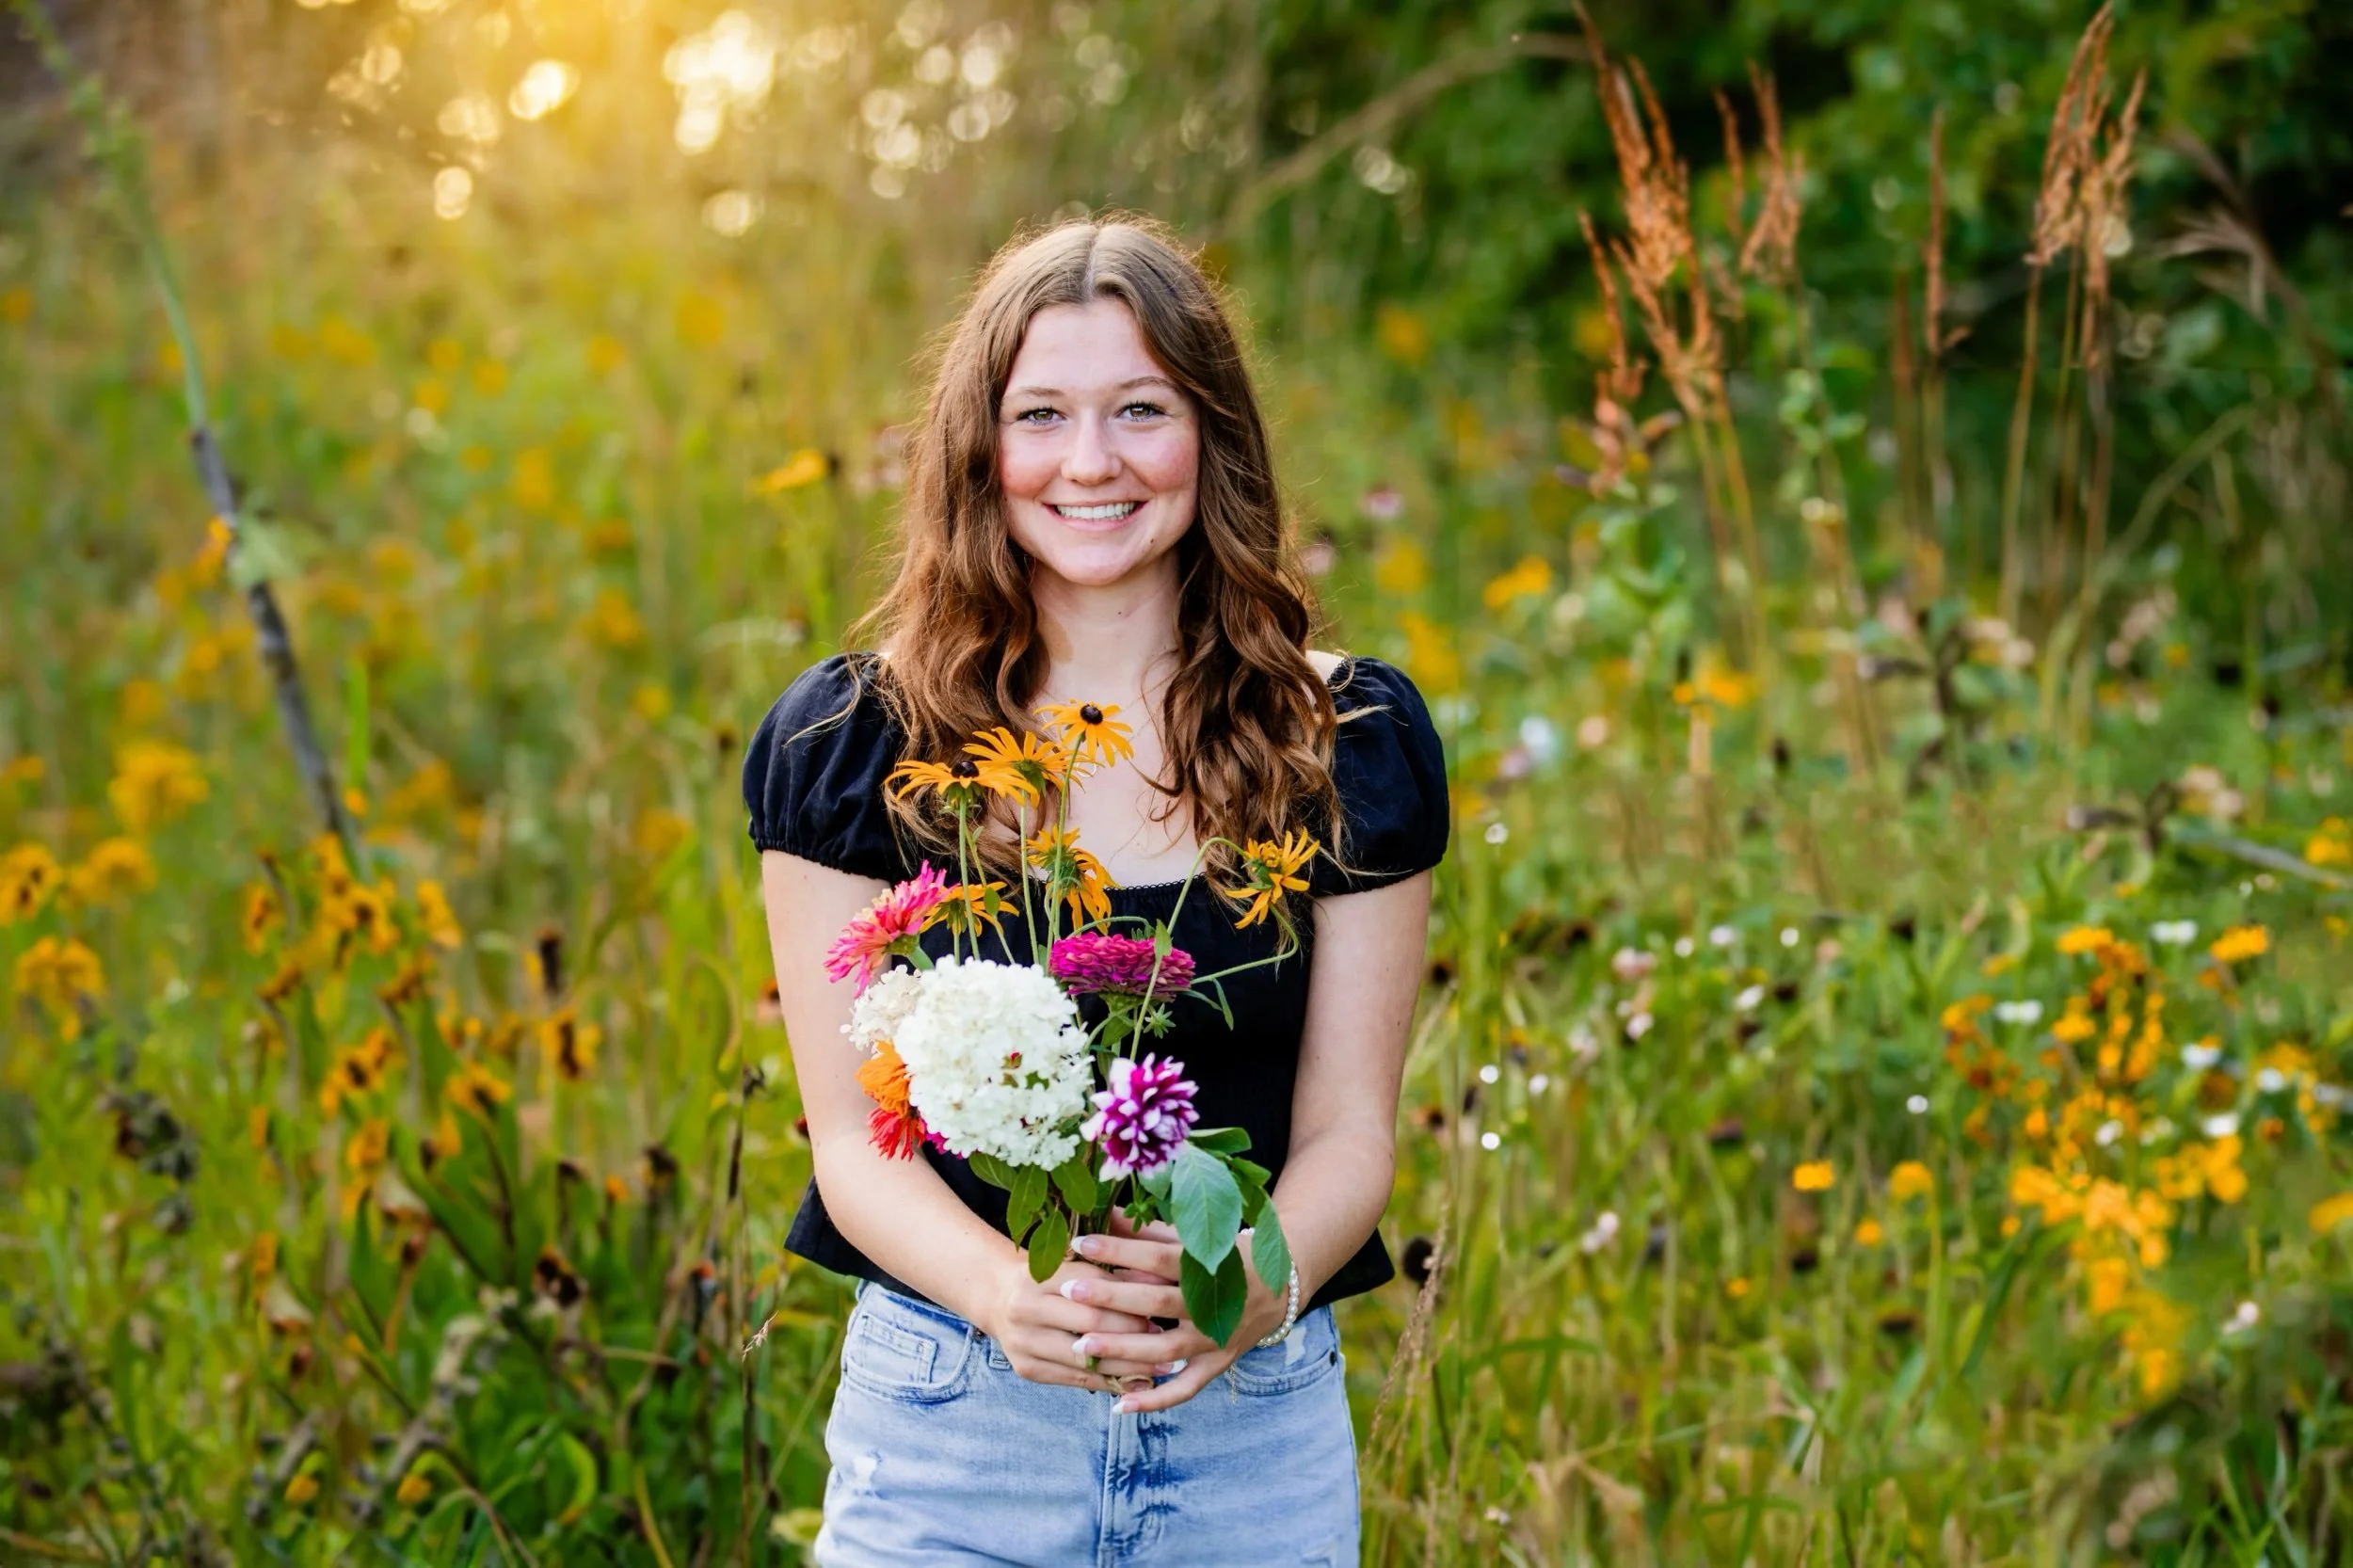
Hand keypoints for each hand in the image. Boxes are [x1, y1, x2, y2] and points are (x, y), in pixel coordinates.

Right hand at [972, 1248, 1174, 1393]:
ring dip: (1127, 1365)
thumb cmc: (1050, 1275)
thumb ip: (1110, 1266)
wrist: (999, 1297)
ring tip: (1161, 1367)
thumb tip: (1160, 1281)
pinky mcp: (1027, 1369)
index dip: (1130, 1294)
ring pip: (1086, 1358)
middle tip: (1167, 1336)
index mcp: (1040, 1273)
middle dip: (1133, 1331)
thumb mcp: (1073, 1260)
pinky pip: (1075, 1380)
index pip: (1094, 1284)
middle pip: (1091, 1322)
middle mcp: (1026, 1307)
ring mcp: (1023, 1341)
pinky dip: (1109, 1382)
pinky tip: (1136, 1383)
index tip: (1162, 1301)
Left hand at [1062, 1214, 1290, 1413]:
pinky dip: (1153, 1401)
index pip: (1157, 1259)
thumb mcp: (1198, 1238)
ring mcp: (1213, 1341)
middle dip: (1109, 1297)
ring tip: (1080, 1344)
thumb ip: (1151, 1230)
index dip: (1119, 1251)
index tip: (1081, 1244)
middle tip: (1069, 1290)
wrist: (1280, 1288)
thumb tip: (1107, 1212)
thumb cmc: (1228, 1256)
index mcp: (1207, 1267)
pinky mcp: (1215, 1365)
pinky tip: (1118, 1405)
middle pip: (1154, 1304)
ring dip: (1121, 1349)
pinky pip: (1183, 1390)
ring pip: (1163, 1351)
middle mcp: (1211, 1307)